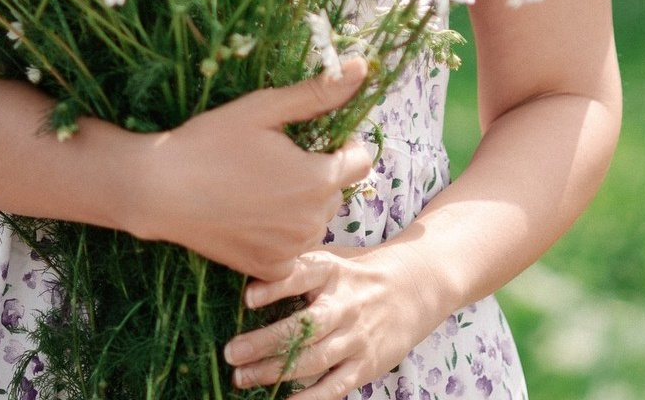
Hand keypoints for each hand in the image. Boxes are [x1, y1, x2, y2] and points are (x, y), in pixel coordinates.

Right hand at [129, 57, 371, 279]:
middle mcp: (312, 222)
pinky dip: (282, 234)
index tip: (308, 139)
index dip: (340, 145)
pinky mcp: (271, 269)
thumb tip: (362, 67)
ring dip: (301, 204)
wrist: (160, 190)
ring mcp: (292, 250)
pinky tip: (252, 215)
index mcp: (317, 180)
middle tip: (273, 161)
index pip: (360, 160)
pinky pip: (294, 248)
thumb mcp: (264, 109)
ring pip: (316, 219)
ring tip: (258, 187)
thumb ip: (318, 93)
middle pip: (336, 190)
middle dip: (316, 173)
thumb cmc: (210, 141)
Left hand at [222, 243, 440, 397]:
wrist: (413, 286)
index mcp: (331, 270)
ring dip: (276, 371)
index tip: (246, 298)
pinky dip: (310, 398)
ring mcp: (357, 336)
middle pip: (303, 326)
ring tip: (242, 377)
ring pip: (313, 359)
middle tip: (231, 352)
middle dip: (264, 342)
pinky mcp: (367, 364)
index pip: (300, 275)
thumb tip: (245, 276)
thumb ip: (294, 268)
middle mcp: (344, 304)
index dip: (273, 287)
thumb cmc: (356, 272)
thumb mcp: (330, 259)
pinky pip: (335, 385)